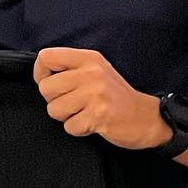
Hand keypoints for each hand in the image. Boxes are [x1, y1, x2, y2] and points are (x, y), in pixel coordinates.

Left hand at [33, 47, 168, 149]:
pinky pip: (69, 126)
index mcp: (88, 58)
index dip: (41, 74)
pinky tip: (93, 123)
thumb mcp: (96, 71)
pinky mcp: (98, 115)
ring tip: (85, 113)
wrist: (146, 118)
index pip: (46, 57)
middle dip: (54, 101)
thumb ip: (70, 69)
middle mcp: (91, 72)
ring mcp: (95, 94)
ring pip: (54, 109)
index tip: (53, 85)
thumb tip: (40, 76)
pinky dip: (78, 130)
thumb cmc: (116, 97)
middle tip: (74, 103)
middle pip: (45, 87)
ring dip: (67, 117)